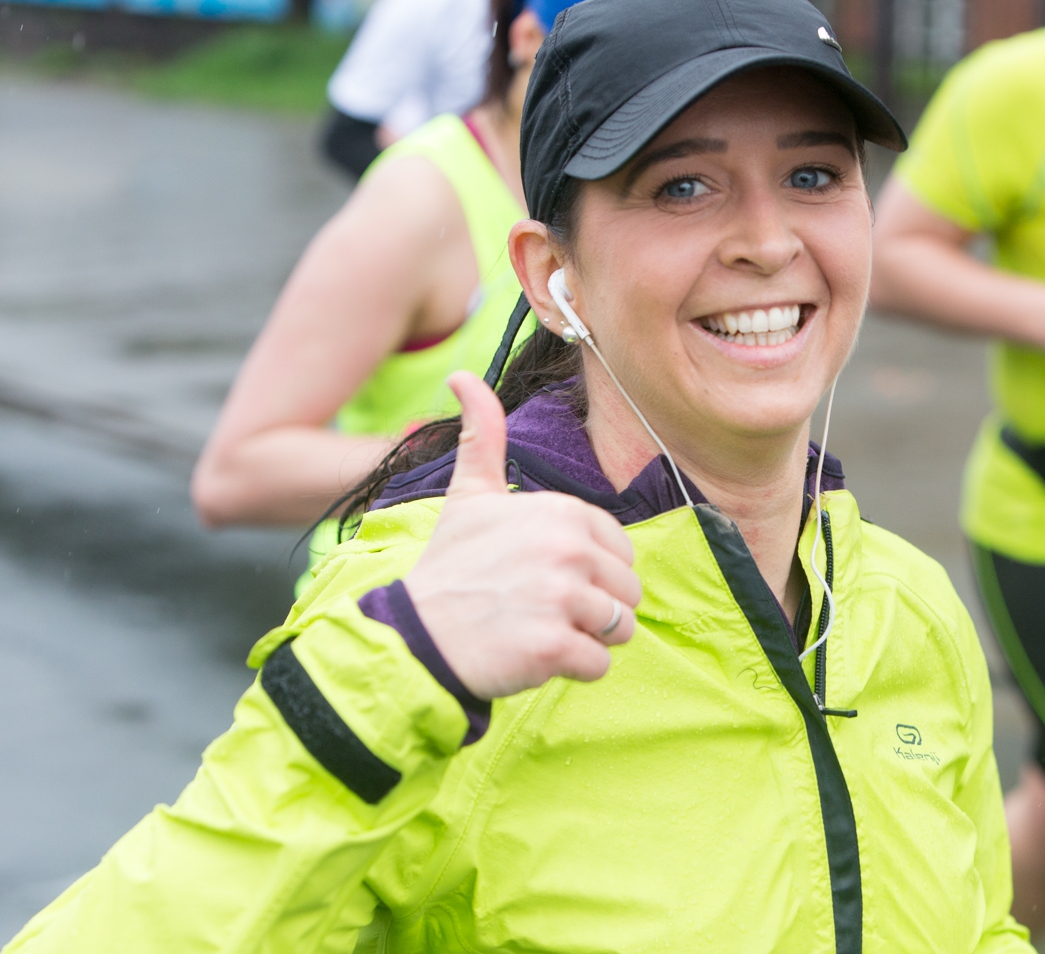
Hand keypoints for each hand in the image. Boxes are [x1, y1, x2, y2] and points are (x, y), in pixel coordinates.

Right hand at [402, 372, 641, 698]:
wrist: (417, 636)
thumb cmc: (451, 567)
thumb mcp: (469, 495)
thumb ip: (482, 437)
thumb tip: (462, 376)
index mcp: (562, 512)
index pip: (622, 552)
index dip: (591, 571)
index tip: (544, 575)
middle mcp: (568, 550)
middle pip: (628, 592)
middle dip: (594, 608)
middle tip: (540, 608)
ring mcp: (563, 599)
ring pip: (620, 628)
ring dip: (586, 638)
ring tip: (538, 628)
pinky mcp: (555, 647)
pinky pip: (600, 665)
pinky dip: (572, 669)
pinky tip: (533, 654)